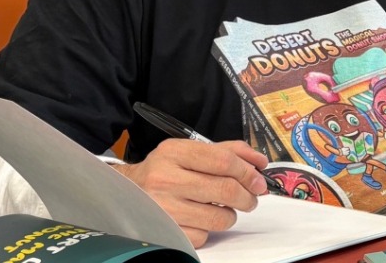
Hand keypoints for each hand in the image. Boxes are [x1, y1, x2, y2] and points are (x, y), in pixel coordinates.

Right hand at [115, 139, 268, 246]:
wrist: (125, 192)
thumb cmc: (165, 170)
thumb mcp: (189, 150)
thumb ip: (228, 151)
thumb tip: (260, 162)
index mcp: (175, 152)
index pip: (224, 161)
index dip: (248, 172)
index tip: (259, 180)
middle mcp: (165, 178)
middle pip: (225, 189)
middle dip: (248, 196)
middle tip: (252, 198)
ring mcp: (163, 207)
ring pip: (219, 217)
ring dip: (231, 215)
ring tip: (225, 209)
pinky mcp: (163, 231)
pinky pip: (203, 236)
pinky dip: (209, 230)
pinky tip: (201, 219)